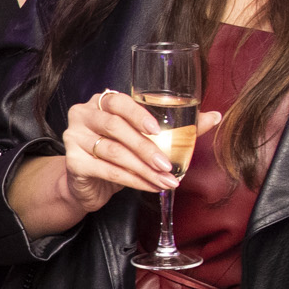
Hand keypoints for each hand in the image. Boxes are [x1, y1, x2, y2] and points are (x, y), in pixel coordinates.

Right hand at [58, 89, 218, 210]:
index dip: (138, 114)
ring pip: (113, 152)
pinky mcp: (74, 163)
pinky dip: (132, 180)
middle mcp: (83, 115)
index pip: (118, 101)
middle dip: (146, 148)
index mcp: (101, 102)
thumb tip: (214, 116)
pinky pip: (107, 171)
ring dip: (143, 169)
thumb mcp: (144, 138)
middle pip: (115, 128)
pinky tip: (150, 186)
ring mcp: (75, 138)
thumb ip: (177, 127)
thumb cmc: (118, 154)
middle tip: (168, 165)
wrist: (88, 183)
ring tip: (164, 180)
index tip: (157, 129)